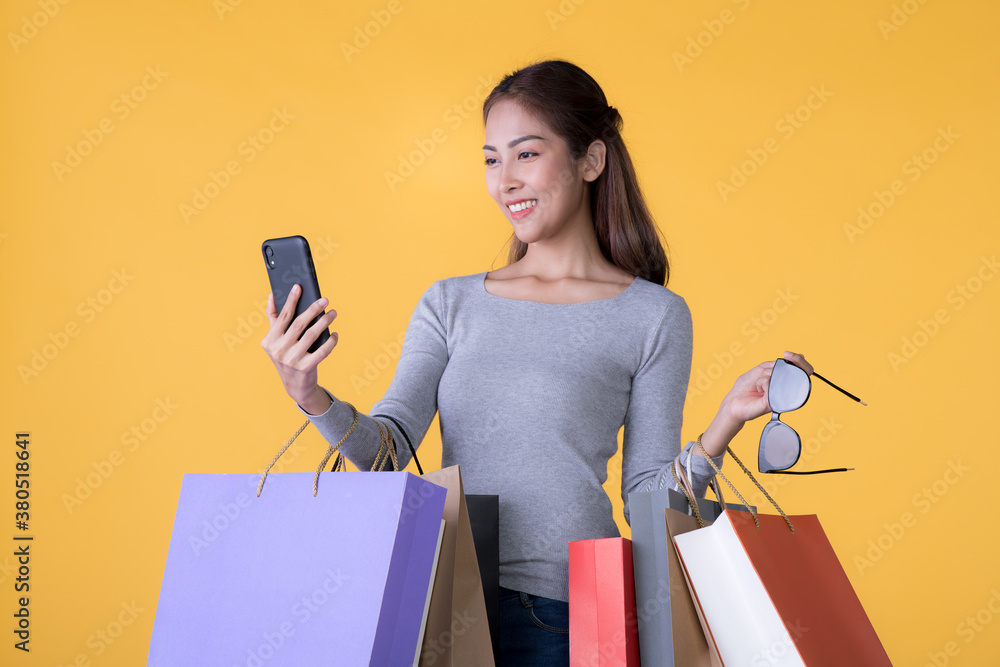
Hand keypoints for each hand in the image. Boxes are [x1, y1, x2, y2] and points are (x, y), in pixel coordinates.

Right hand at [260, 284, 338, 410]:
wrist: (295, 385)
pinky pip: (322, 350)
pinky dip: (331, 341)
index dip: (291, 300)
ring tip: (333, 313)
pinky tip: (335, 333)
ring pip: (312, 334)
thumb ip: (273, 318)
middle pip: (299, 323)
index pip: (283, 316)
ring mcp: (292, 360)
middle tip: (325, 300)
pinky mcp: (306, 368)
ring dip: (325, 322)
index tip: (299, 286)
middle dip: (313, 309)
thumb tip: (272, 295)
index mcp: (269, 341)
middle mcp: (279, 350)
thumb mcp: (276, 340)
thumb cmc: (286, 356)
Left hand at [722, 350, 813, 423]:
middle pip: (799, 372)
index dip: (798, 360)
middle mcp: (787, 390)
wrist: (734, 402)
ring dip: (766, 374)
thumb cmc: (746, 387)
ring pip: (780, 376)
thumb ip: (775, 365)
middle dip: (789, 363)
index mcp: (785, 382)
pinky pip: (769, 384)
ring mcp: (782, 397)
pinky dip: (761, 382)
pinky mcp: (774, 403)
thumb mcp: (761, 370)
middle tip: (781, 359)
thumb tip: (791, 359)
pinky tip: (759, 390)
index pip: (801, 370)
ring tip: (759, 384)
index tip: (787, 354)